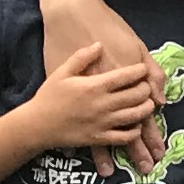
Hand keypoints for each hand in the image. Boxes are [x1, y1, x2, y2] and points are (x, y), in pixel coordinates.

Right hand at [36, 0, 156, 168]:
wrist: (36, 125)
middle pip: (137, 95)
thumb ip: (82, 57)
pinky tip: (135, 124)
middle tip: (145, 86)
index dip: (140, 71)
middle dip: (145, 89)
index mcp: (95, 86)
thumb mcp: (62, 72)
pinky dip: (134, 131)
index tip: (141, 69)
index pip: (127, 76)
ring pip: (135, 116)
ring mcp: (102, 123)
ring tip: (148, 103)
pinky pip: (124, 137)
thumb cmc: (48, 96)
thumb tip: (99, 44)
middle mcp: (102, 104)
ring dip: (146, 109)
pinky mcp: (99, 138)